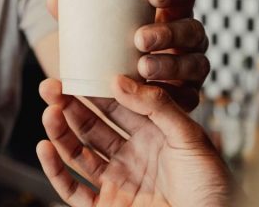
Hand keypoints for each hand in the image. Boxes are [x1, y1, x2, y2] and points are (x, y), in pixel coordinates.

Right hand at [37, 77, 229, 205]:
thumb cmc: (213, 189)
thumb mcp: (191, 138)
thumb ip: (158, 106)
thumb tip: (120, 80)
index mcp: (155, 136)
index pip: (118, 106)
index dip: (95, 89)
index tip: (75, 70)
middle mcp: (133, 157)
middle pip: (93, 127)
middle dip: (70, 106)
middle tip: (51, 86)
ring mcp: (118, 182)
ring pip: (78, 153)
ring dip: (60, 132)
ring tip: (49, 112)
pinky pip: (72, 189)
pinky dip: (55, 169)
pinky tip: (45, 147)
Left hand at [46, 0, 210, 104]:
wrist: (114, 91)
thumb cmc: (109, 48)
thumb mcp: (96, 31)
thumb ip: (77, 16)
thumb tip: (53, 0)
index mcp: (171, 13)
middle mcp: (187, 39)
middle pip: (193, 29)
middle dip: (169, 32)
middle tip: (139, 38)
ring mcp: (191, 68)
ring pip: (196, 63)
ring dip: (170, 64)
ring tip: (142, 67)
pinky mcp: (189, 97)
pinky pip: (191, 97)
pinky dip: (173, 95)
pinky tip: (153, 93)